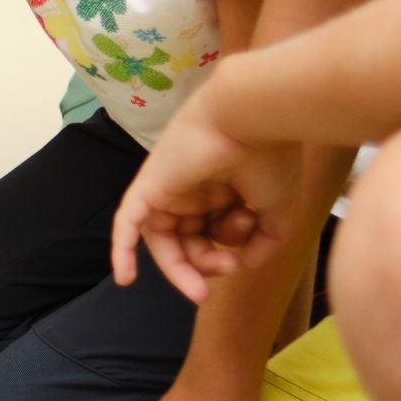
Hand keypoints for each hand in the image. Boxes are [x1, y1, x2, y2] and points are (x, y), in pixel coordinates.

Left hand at [112, 91, 301, 301]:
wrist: (254, 120)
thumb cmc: (271, 159)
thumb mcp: (278, 209)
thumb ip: (265, 241)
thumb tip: (245, 264)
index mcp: (224, 191)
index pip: (213, 236)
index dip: (224, 257)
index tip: (240, 262)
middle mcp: (194, 189)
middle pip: (188, 241)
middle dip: (206, 263)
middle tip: (227, 267)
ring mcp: (169, 187)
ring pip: (166, 239)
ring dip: (186, 265)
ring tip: (219, 265)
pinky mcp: (149, 186)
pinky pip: (127, 223)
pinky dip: (123, 250)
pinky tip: (124, 280)